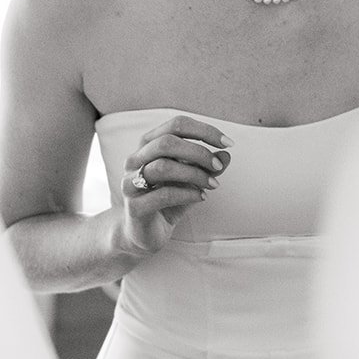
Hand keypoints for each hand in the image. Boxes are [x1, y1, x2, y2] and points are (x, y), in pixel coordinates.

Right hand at [118, 115, 231, 257]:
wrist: (144, 234)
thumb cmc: (169, 200)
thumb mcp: (193, 180)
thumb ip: (208, 167)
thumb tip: (226, 154)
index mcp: (148, 145)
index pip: (176, 125)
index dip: (204, 130)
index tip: (228, 143)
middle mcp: (135, 159)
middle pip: (166, 142)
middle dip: (198, 152)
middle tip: (218, 166)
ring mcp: (130, 183)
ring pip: (162, 166)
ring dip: (194, 174)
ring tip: (213, 184)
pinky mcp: (134, 207)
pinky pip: (163, 195)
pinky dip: (187, 194)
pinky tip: (201, 197)